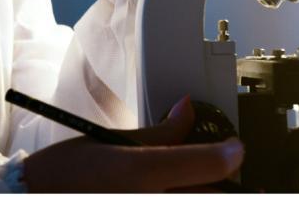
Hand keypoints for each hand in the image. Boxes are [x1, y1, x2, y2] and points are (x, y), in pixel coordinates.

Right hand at [22, 96, 243, 191]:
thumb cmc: (64, 176)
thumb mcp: (111, 141)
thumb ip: (159, 132)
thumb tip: (187, 111)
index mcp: (141, 172)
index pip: (210, 164)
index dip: (229, 153)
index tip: (234, 148)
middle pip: (212, 191)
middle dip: (217, 178)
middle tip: (213, 166)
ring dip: (200, 190)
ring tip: (183, 182)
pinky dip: (182, 195)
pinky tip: (169, 189)